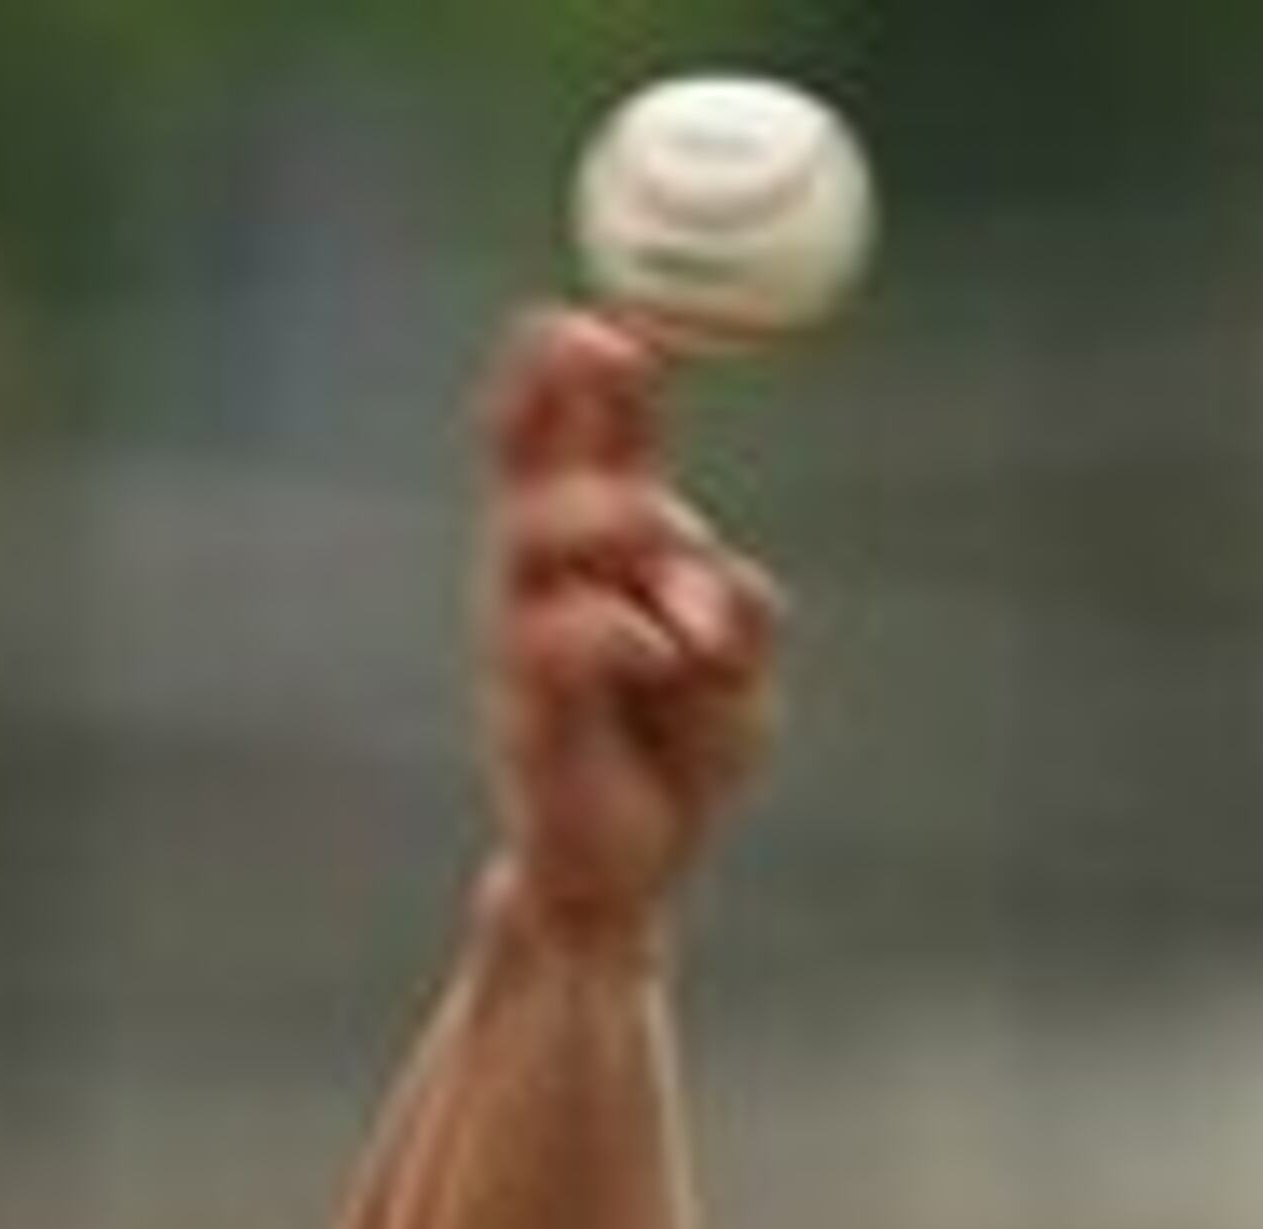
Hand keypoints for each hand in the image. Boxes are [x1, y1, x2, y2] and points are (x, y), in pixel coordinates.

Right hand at [476, 306, 785, 949]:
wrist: (626, 888)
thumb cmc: (676, 762)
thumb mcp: (740, 670)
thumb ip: (739, 610)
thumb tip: (708, 581)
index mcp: (592, 549)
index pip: (571, 431)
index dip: (584, 361)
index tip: (622, 306)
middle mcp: (539, 580)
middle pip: (523, 454)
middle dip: (555, 383)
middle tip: (609, 342)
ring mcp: (522, 644)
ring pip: (535, 534)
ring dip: (610, 516)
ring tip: (667, 535)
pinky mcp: (527, 717)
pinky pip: (558, 643)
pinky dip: (618, 631)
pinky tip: (662, 654)